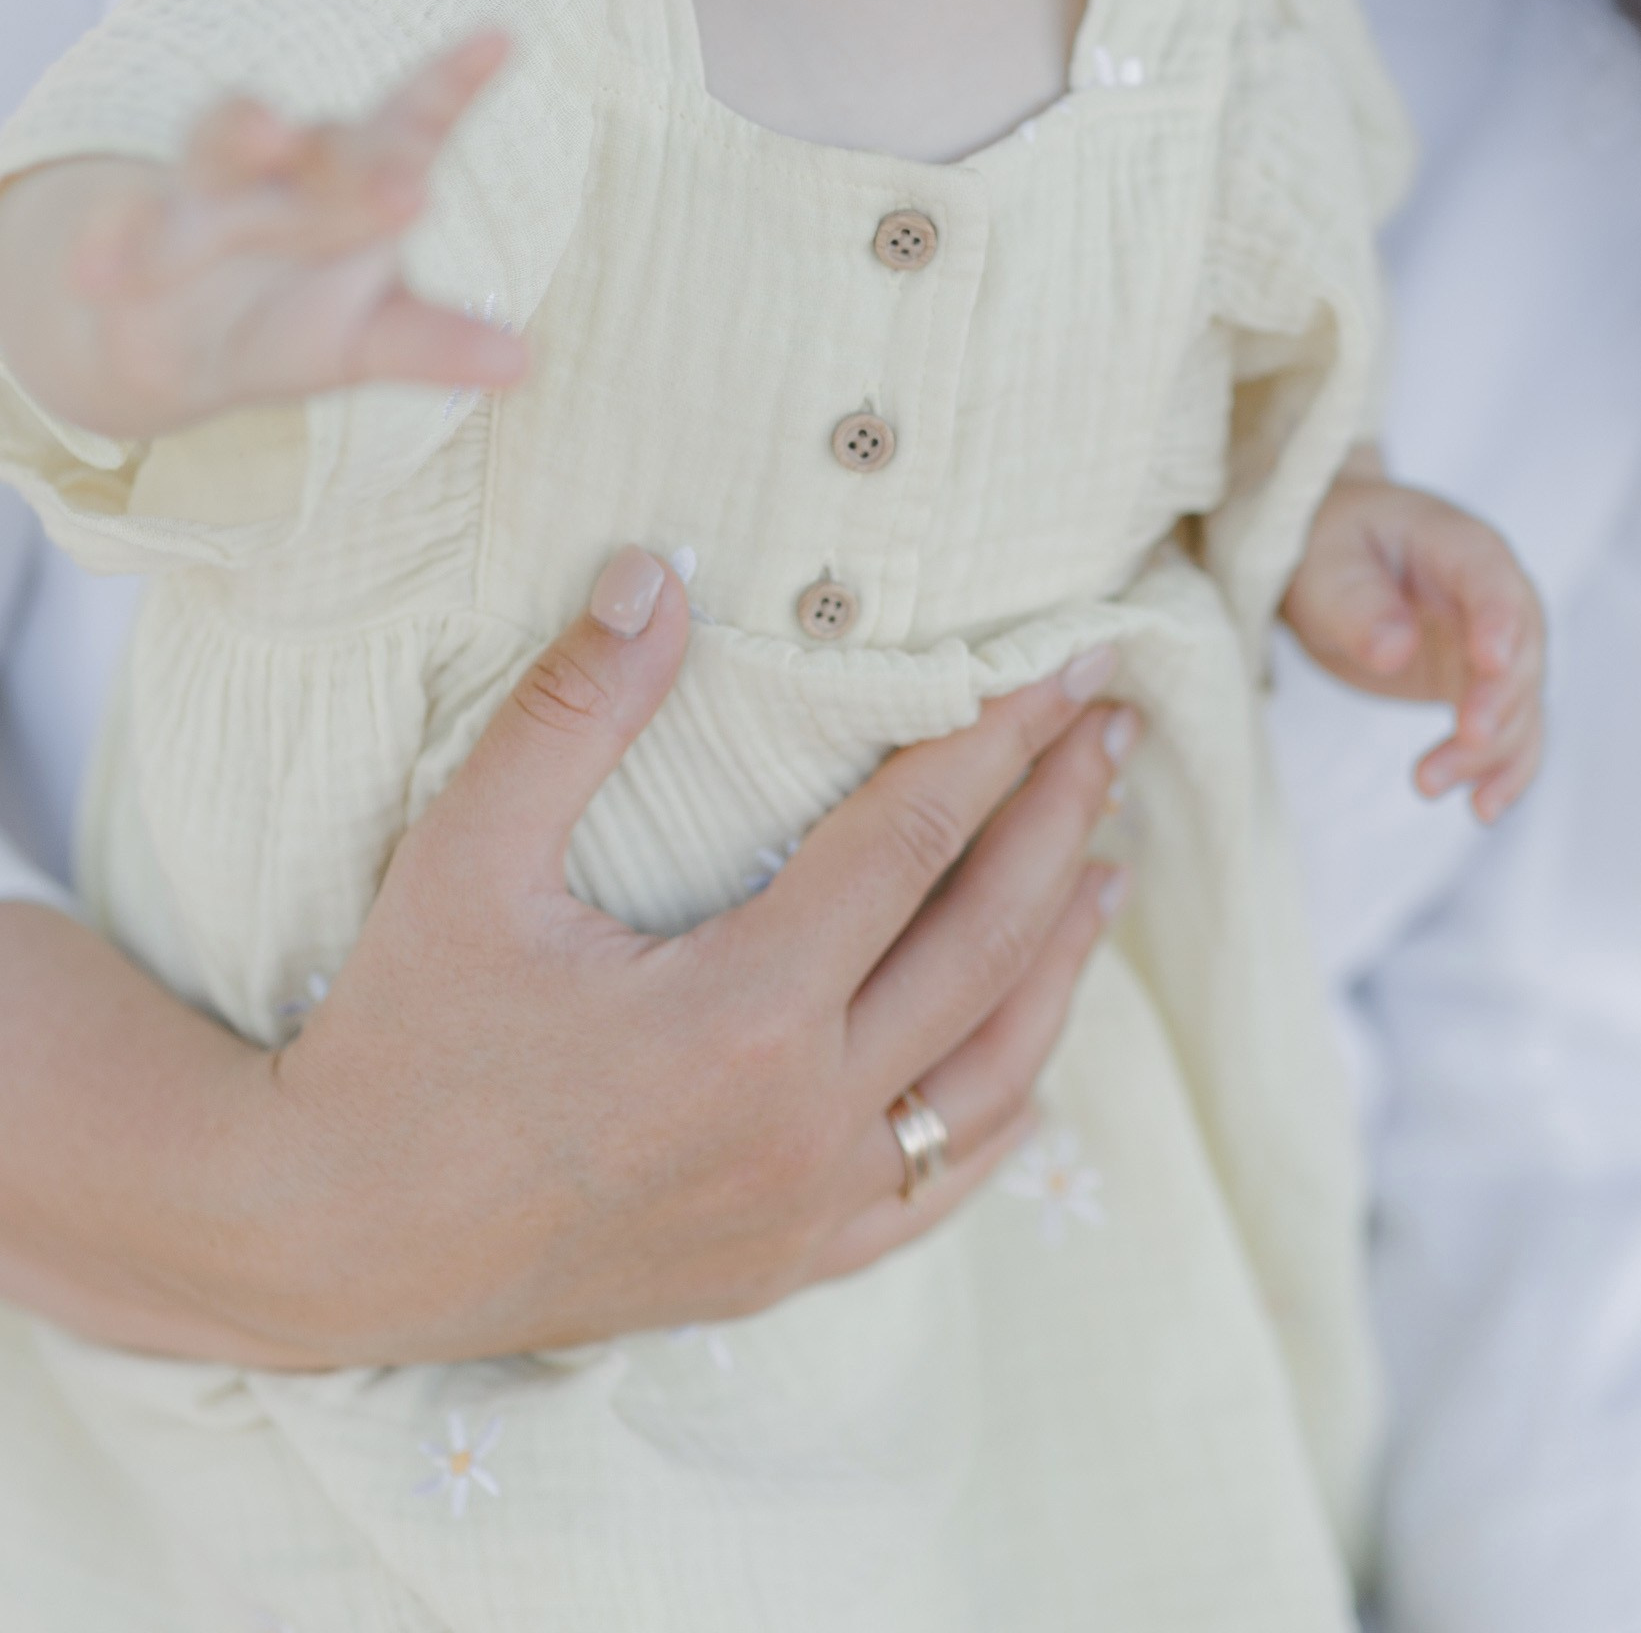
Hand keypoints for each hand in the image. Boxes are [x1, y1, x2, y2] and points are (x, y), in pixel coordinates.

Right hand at [0, 35, 527, 442]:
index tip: (501, 36)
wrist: (179, 340)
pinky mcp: (131, 231)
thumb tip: (522, 365)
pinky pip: (121, 230)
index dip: (453, 84)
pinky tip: (97, 272)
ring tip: (269, 129)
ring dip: (244, 132)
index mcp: (362, 181)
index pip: (415, 125)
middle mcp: (290, 169)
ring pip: (223, 149)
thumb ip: (437, 345)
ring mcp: (209, 191)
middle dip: (364, 158)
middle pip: (332, 145)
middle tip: (412, 187)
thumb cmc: (303, 319)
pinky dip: (111, 246)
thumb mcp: (373, 339)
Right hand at [0, 550, 1131, 1364]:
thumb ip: (572, 710)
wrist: (325, 1240)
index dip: (999, 744)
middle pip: (984, 943)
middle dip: (1060, 822)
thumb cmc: (394, 1038)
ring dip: (1060, 960)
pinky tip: (1034, 1061)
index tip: (1069, 672)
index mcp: (742, 1010)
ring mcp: (803, 1209)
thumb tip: (657, 569)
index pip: (915, 844)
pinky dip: (1001, 1111)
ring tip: (1107, 866)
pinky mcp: (782, 1270)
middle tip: (1115, 731)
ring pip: (990, 1073)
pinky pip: (936, 1192)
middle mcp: (802, 1119)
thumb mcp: (466, 857)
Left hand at [1281, 449, 1544, 821]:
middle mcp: (1493, 596)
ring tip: (1428, 785)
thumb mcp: (1328, 568)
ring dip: (1487, 751)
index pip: (1492, 580)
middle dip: (1497, 701)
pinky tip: (1482, 809)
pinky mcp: (1478, 688)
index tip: (1489, 662)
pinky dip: (1501, 771)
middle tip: (1464, 740)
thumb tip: (1395, 649)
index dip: (1498, 621)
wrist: (1331, 563)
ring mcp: (1491, 646)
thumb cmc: (1331, 550)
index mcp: (1458, 546)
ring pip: (1517, 704)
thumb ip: (1359, 606)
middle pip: (1520, 651)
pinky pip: (1508, 733)